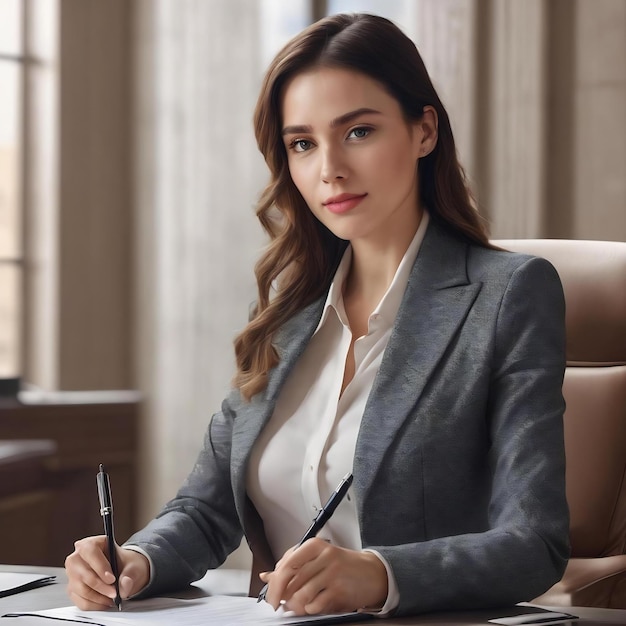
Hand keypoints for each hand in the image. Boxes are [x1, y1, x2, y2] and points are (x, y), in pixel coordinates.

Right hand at [65, 535, 149, 609]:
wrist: (123, 572)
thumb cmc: (125, 564)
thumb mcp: (133, 565)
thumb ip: (130, 574)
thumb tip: (125, 583)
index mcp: (92, 543)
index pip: (90, 551)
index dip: (100, 566)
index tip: (112, 579)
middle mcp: (78, 557)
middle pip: (82, 573)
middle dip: (100, 586)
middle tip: (114, 593)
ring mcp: (73, 574)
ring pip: (81, 589)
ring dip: (98, 598)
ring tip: (112, 598)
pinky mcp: (72, 589)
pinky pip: (80, 601)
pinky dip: (94, 605)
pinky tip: (105, 602)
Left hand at [259, 538, 387, 614]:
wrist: (373, 574)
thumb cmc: (343, 566)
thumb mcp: (317, 560)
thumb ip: (292, 567)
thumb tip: (266, 576)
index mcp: (315, 546)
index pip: (287, 562)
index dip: (275, 581)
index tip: (271, 592)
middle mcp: (324, 557)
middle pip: (291, 579)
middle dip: (279, 595)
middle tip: (276, 604)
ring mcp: (332, 574)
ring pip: (301, 594)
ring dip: (294, 605)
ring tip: (297, 606)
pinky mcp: (339, 591)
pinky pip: (315, 605)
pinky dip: (310, 609)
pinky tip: (313, 606)